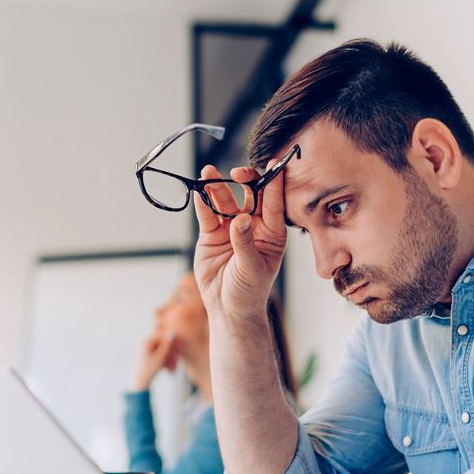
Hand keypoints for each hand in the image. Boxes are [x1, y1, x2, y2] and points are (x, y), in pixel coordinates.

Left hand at [128, 331, 177, 391]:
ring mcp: (147, 349)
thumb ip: (167, 345)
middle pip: (163, 345)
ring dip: (168, 359)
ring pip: (163, 351)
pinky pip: (160, 356)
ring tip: (170, 369)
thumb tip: (172, 332)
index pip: (163, 337)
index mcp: (147, 341)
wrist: (140, 382)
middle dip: (170, 354)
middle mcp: (146, 343)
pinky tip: (167, 370)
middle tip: (174, 363)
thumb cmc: (149, 370)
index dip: (172, 344)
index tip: (178, 350)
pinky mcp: (149, 355)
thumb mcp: (160, 357)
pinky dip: (164, 362)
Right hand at [191, 163, 287, 319]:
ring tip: (208, 174)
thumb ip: (245, 242)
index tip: (275, 165)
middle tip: (237, 173)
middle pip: (249, 195)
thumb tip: (240, 219)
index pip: (273, 203)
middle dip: (244, 181)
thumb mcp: (252, 268)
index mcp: (272, 232)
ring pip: (225, 201)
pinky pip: (207, 214)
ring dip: (217, 187)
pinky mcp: (211, 234)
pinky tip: (198, 191)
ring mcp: (231, 228)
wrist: (228, 309)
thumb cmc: (249, 291)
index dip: (274, 183)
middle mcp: (252, 225)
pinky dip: (202, 203)